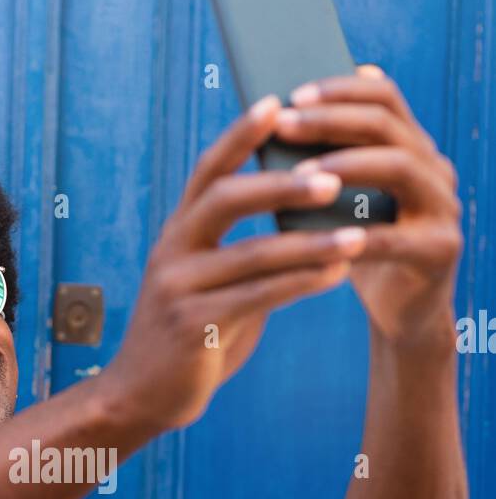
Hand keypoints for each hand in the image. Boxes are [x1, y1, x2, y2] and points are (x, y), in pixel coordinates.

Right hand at [102, 94, 367, 432]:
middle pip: (225, 198)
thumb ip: (246, 254)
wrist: (143, 395)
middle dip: (281, 184)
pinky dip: (302, 283)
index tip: (277, 103)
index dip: (240, 135)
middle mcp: (172, 251)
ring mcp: (178, 288)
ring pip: (250, 253)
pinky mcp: (192, 327)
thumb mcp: (212, 284)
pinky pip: (257, 297)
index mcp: (177, 232)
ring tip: (356, 234)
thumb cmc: (190, 335)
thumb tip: (307, 224)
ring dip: (309, 243)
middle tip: (333, 176)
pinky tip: (337, 273)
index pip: (208, 171)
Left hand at [273, 66, 462, 347]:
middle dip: (331, 119)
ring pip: (400, 167)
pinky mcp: (441, 250)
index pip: (383, 97)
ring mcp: (444, 208)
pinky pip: (395, 237)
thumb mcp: (340, 203)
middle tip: (285, 124)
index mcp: (413, 148)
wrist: (400, 314)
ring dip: (346, 165)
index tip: (292, 94)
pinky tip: (319, 235)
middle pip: (388, 125)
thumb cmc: (357, 250)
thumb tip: (267, 127)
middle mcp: (435, 169)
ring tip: (299, 175)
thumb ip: (322, 166)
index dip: (339, 89)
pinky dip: (356, 234)